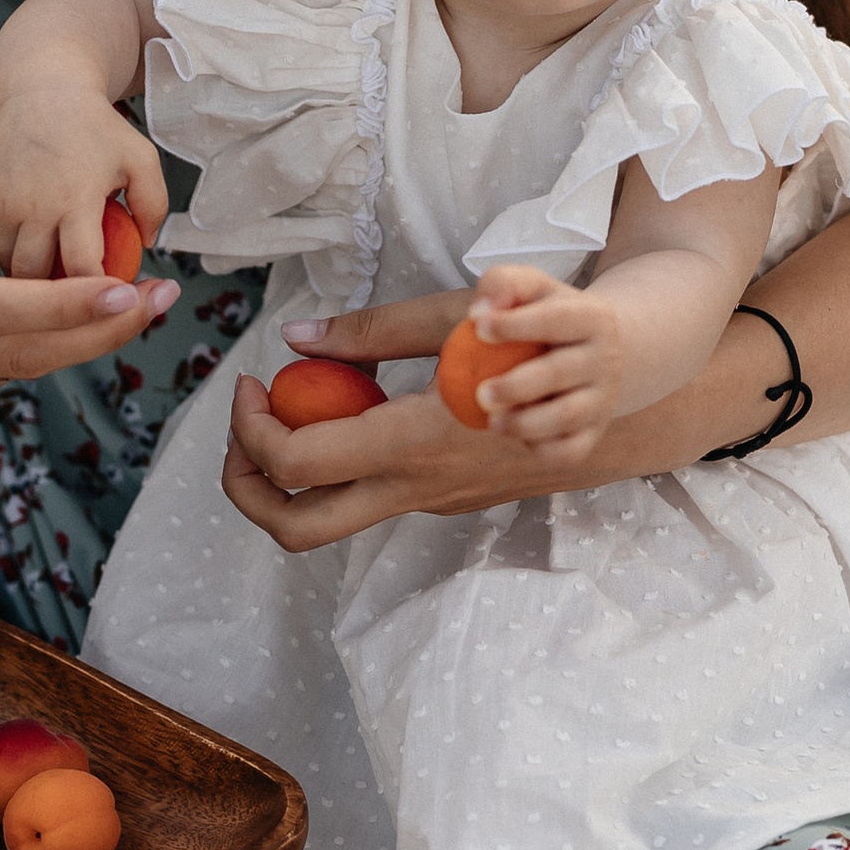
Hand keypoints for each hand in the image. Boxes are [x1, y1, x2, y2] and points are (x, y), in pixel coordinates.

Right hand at [0, 87, 169, 287]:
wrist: (43, 91)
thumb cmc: (96, 127)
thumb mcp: (141, 158)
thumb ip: (154, 205)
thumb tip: (146, 245)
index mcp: (76, 197)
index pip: (82, 269)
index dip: (96, 294)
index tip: (110, 302)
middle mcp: (34, 206)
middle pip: (38, 279)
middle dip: (58, 301)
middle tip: (79, 305)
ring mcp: (4, 205)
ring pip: (8, 271)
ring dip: (28, 289)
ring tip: (51, 297)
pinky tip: (15, 285)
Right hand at [0, 137, 176, 407]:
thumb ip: (1, 185)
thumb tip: (76, 212)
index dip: (62, 307)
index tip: (129, 291)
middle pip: (10, 354)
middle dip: (95, 332)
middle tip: (161, 301)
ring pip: (7, 372)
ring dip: (77, 343)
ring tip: (137, 307)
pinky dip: (36, 350)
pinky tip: (76, 321)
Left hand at [224, 287, 630, 551]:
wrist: (607, 401)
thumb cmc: (530, 347)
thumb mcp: (452, 319)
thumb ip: (369, 332)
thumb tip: (296, 336)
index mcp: (409, 445)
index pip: (294, 462)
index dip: (250, 425)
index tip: (250, 381)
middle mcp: (414, 489)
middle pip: (295, 529)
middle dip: (246, 485)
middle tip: (242, 426)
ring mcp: (429, 503)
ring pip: (327, 521)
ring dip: (288, 476)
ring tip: (289, 412)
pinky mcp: (442, 501)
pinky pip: (367, 496)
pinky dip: (339, 464)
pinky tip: (352, 412)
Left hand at [457, 262, 623, 455]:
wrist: (606, 352)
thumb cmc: (552, 315)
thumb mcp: (535, 287)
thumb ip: (504, 284)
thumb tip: (477, 312)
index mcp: (591, 317)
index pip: (554, 319)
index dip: (516, 324)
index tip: (478, 328)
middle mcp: (604, 359)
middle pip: (560, 373)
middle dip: (517, 386)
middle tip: (480, 393)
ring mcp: (603, 398)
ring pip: (567, 417)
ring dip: (525, 424)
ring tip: (492, 421)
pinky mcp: (596, 432)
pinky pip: (571, 450)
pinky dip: (542, 449)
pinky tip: (517, 436)